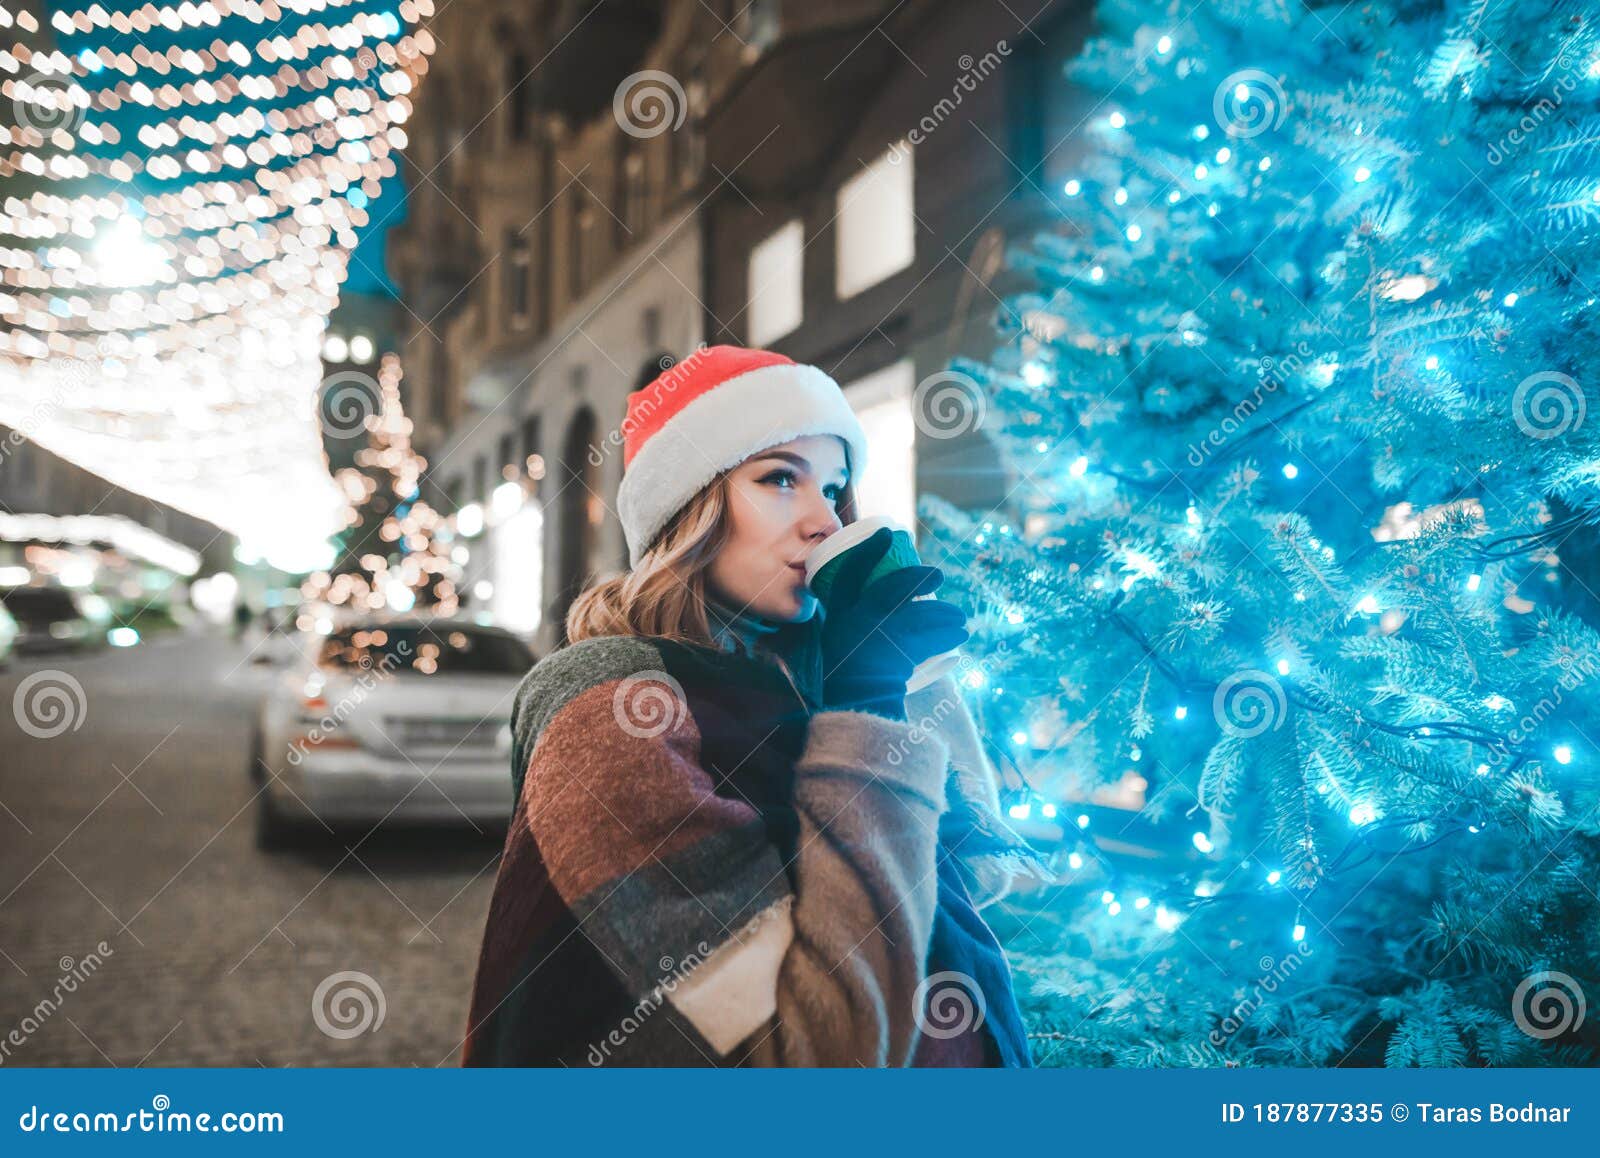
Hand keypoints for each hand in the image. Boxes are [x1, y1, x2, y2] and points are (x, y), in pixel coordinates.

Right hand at [816, 529, 969, 719]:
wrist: (856, 705)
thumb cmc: (848, 672)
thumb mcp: (841, 638)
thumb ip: (857, 617)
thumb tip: (888, 600)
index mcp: (842, 614)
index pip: (851, 573)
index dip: (868, 551)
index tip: (887, 534)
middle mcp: (861, 620)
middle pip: (897, 587)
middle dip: (922, 577)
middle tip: (939, 575)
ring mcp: (883, 636)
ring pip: (924, 614)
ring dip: (946, 613)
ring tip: (960, 617)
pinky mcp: (903, 654)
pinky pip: (934, 639)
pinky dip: (950, 635)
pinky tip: (961, 635)